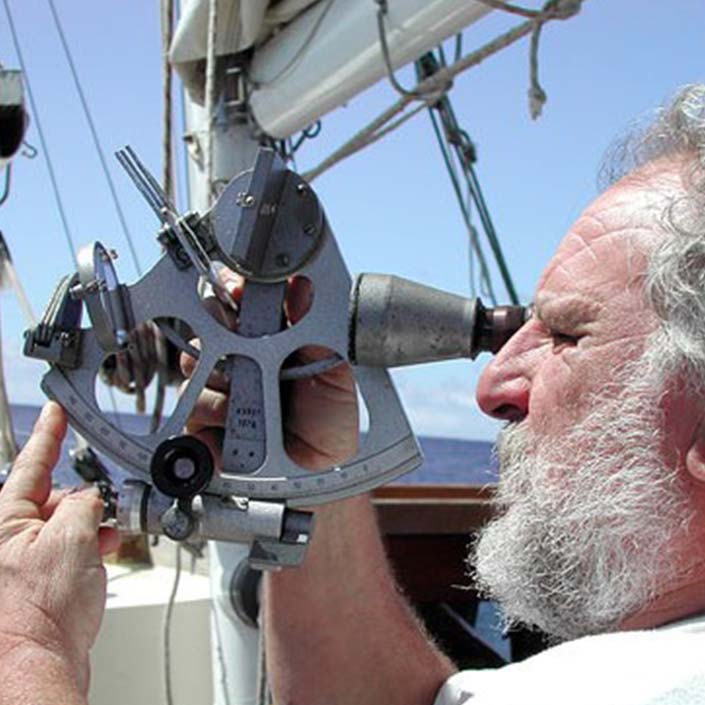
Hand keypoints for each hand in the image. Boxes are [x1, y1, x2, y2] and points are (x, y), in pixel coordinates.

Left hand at [0, 402, 118, 693]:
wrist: (36, 668)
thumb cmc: (39, 611)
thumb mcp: (75, 538)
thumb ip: (84, 504)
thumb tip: (90, 500)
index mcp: (3, 519)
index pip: (30, 462)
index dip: (49, 433)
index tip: (57, 410)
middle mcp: (4, 540)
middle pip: (47, 498)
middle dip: (80, 498)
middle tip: (105, 503)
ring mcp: (15, 564)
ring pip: (58, 527)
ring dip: (88, 527)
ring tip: (109, 538)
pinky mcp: (30, 585)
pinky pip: (62, 552)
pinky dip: (85, 549)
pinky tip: (102, 555)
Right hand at [182, 273, 358, 470]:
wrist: (321, 469)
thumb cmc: (329, 418)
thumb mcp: (334, 372)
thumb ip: (314, 331)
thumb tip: (300, 287)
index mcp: (270, 337)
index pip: (239, 300)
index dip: (233, 291)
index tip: (239, 293)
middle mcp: (239, 358)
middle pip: (205, 326)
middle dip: (219, 332)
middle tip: (242, 346)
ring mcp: (218, 388)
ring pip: (195, 367)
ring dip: (224, 382)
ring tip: (256, 402)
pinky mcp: (203, 422)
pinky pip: (192, 409)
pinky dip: (215, 418)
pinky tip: (241, 427)